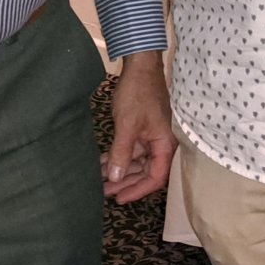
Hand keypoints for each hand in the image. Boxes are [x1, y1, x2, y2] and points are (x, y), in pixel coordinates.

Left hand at [102, 51, 172, 202]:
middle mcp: (162, 143)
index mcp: (165, 145)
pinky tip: (102, 162)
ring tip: (100, 180)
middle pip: (145, 172)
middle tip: (104, 192)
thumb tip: (115, 178)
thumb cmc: (138, 93)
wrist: (140, 65)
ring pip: (136, 161)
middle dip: (125, 182)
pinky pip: (132, 149)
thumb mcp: (127, 125)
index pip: (155, 177)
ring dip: (119, 170)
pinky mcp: (142, 128)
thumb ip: (122, 153)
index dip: (137, 190)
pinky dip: (118, 156)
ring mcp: (152, 136)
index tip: (119, 198)